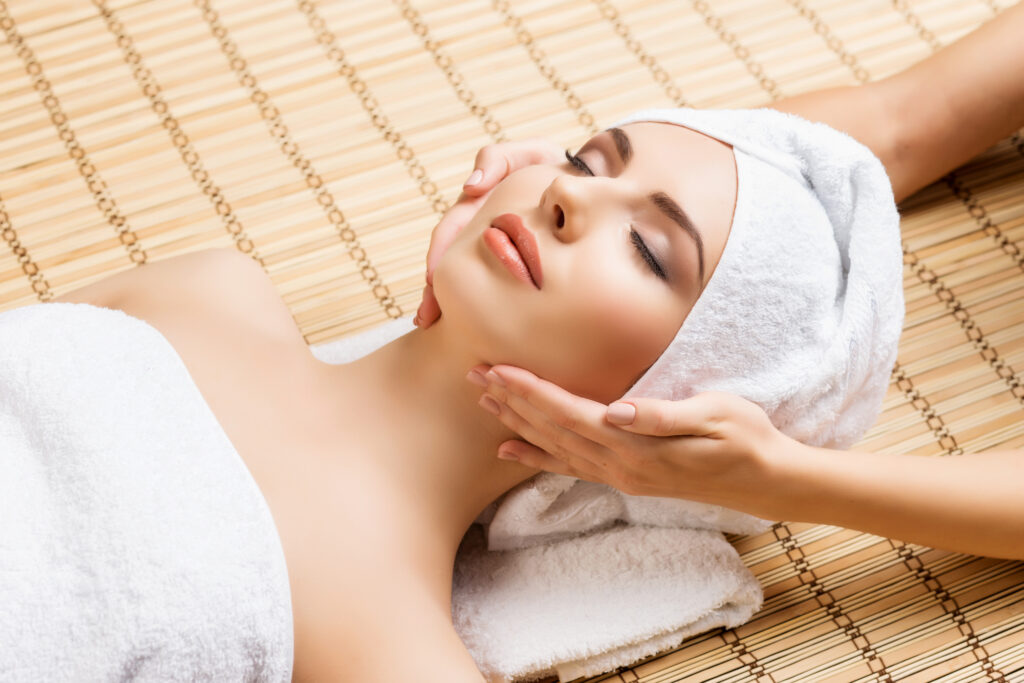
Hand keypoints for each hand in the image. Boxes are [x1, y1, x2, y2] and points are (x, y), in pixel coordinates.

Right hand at [414, 138, 563, 327]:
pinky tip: (482, 336)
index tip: (432, 279)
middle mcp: (483, 235)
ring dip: (452, 306)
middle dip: (436, 291)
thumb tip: (471, 186)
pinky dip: (487, 312)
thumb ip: (497, 160)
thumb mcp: (528, 155)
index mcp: (479, 210)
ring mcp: (500, 254)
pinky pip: (499, 293)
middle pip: (452, 264)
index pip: (451, 234)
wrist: (597, 188)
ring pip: (471, 282)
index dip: (438, 255)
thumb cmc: (558, 168)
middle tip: (427, 317)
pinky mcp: (519, 271)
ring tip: (439, 330)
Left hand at [468, 364, 796, 515]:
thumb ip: (663, 416)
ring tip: (484, 403)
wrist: (766, 481)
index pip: (570, 413)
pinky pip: (570, 467)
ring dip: (518, 424)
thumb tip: (617, 410)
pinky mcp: (626, 477)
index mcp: (637, 445)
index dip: (532, 391)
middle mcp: (621, 465)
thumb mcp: (714, 416)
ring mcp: (621, 475)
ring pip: (555, 448)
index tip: (498, 369)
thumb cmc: (745, 438)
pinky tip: (510, 450)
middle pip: (552, 429)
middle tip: (473, 376)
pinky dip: (536, 456)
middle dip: (511, 401)